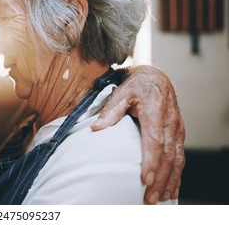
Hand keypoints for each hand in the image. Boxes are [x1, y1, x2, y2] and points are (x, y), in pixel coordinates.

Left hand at [91, 65, 184, 204]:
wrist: (156, 77)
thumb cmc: (136, 86)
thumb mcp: (121, 93)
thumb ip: (110, 111)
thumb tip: (95, 129)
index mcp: (155, 111)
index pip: (154, 140)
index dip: (151, 161)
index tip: (145, 179)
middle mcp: (170, 122)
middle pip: (167, 155)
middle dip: (160, 179)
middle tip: (150, 198)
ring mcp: (177, 129)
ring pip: (177, 159)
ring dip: (170, 181)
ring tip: (160, 199)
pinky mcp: (178, 134)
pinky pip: (180, 157)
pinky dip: (176, 175)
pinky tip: (171, 190)